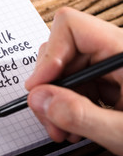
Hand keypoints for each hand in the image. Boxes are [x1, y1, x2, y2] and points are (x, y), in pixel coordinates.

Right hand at [25, 7, 122, 155]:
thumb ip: (82, 115)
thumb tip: (41, 98)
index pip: (72, 27)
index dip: (50, 54)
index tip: (40, 86)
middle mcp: (116, 54)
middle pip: (62, 52)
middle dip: (48, 87)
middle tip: (47, 114)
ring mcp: (111, 69)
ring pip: (64, 71)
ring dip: (54, 101)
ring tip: (61, 128)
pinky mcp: (108, 83)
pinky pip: (73, 86)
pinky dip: (65, 106)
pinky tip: (72, 126)